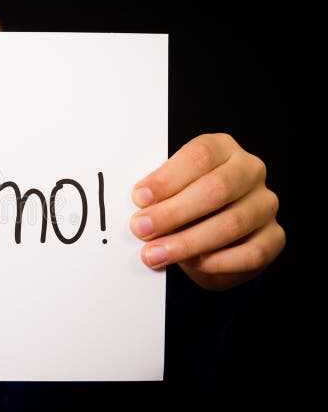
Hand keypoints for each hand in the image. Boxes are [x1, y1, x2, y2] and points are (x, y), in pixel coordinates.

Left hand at [130, 133, 284, 289]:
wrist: (211, 237)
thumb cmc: (183, 204)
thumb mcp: (168, 190)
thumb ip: (157, 193)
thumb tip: (136, 207)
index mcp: (222, 148)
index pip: (199, 156)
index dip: (167, 178)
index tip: (139, 198)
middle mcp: (250, 171)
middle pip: (216, 189)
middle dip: (173, 212)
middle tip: (141, 229)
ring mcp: (265, 204)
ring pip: (231, 223)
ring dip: (187, 242)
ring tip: (155, 254)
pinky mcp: (274, 237)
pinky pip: (250, 253)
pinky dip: (217, 262)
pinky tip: (192, 263)